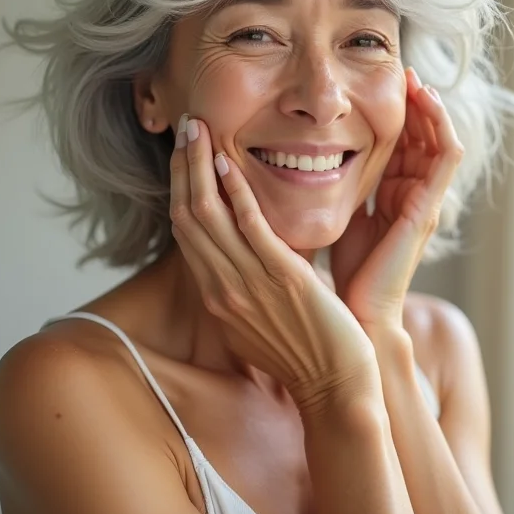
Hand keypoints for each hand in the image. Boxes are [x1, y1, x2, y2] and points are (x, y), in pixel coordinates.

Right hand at [169, 115, 376, 412]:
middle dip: (182, 166)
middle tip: (185, 127)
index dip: (179, 186)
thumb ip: (242, 283)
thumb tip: (240, 251)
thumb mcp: (256, 318)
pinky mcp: (282, 278)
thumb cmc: (301, 351)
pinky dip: (234, 193)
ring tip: (197, 129)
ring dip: (198, 166)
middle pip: (186, 215)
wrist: (335, 387)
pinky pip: (250, 228)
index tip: (183, 153)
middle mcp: (222, 287)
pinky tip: (227, 163)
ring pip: (208, 215)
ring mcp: (248, 283)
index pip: (184, 230)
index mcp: (216, 294)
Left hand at [330, 68, 463, 330]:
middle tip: (401, 70)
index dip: (396, 115)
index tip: (377, 85)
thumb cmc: (347, 273)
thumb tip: (314, 160)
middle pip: (422, 138)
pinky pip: (446, 158)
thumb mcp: (343, 217)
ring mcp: (425, 201)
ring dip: (430, 107)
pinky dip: (440, 125)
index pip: (402, 145)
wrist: (357, 315)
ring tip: (415, 76)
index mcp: (394, 196)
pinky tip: (425, 99)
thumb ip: (341, 190)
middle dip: (414, 104)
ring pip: (439, 141)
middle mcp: (414, 195)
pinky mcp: (429, 208)